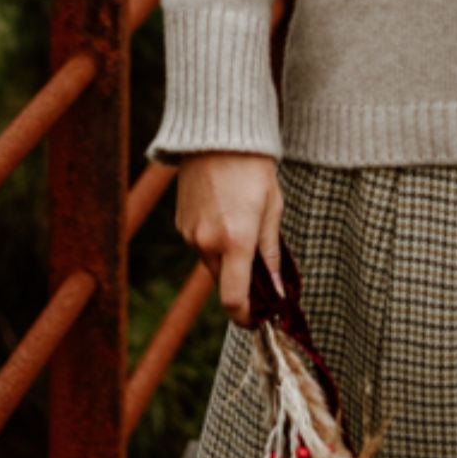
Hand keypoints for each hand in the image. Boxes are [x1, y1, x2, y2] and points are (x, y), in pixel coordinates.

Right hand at [174, 152, 284, 327]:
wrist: (218, 137)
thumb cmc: (253, 170)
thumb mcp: (272, 209)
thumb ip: (271, 252)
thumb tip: (275, 289)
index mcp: (236, 241)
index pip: (233, 299)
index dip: (245, 317)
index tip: (258, 319)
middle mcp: (207, 242)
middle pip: (223, 282)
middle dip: (241, 281)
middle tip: (262, 265)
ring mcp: (190, 234)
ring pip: (211, 263)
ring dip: (227, 257)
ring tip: (243, 222)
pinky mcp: (181, 224)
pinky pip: (200, 244)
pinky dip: (214, 240)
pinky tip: (226, 213)